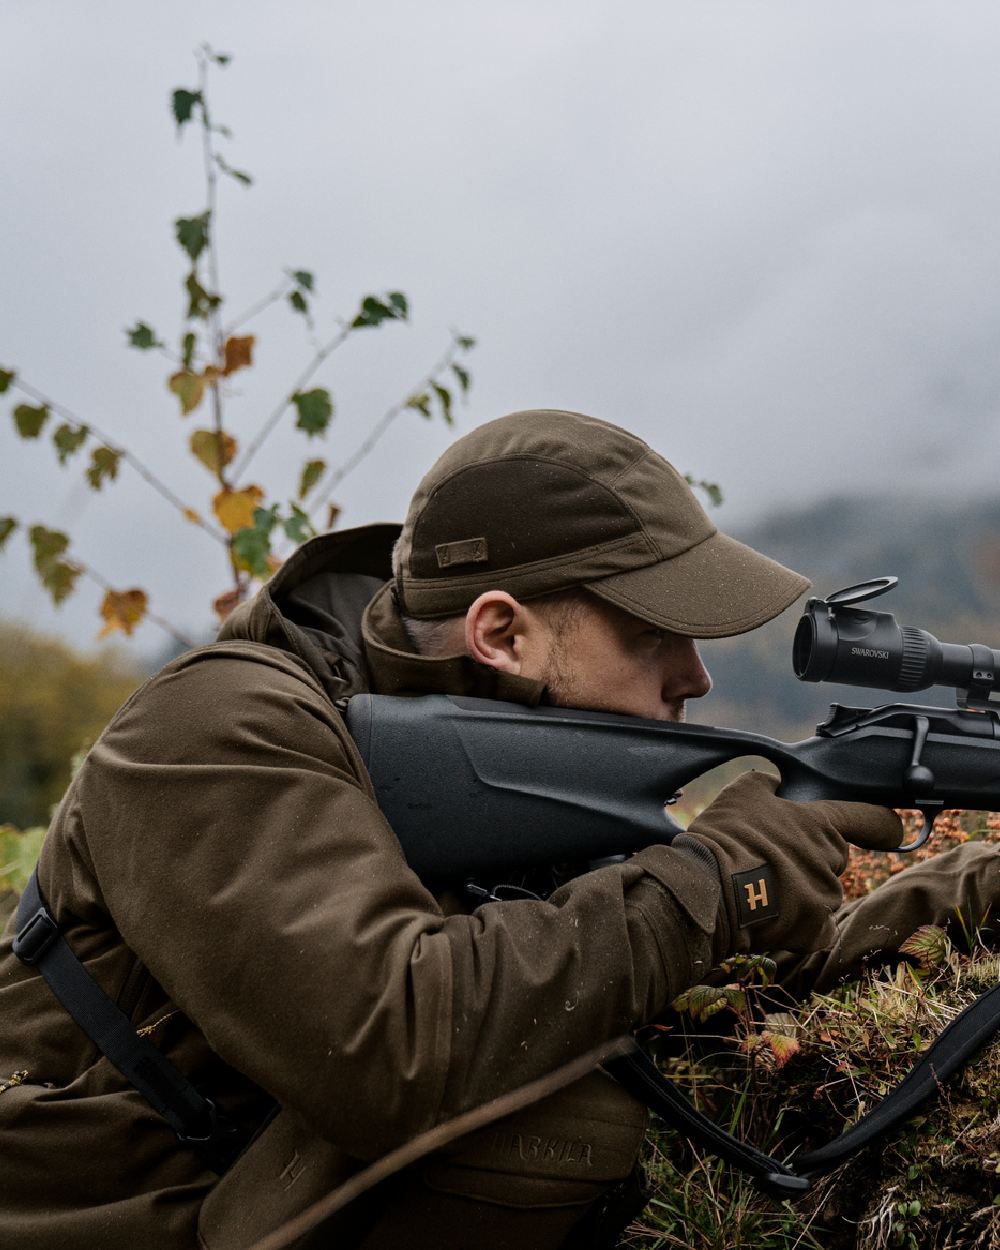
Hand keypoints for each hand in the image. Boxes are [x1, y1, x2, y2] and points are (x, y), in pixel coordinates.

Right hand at [673, 771, 902, 956]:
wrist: (711, 887)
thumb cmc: (728, 836)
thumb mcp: (741, 793)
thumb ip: (766, 783)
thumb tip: (774, 781)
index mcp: (820, 824)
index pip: (870, 820)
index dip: (883, 824)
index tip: (892, 830)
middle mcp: (833, 859)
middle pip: (834, 860)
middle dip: (811, 860)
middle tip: (773, 860)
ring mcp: (827, 897)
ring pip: (823, 894)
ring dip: (802, 892)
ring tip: (761, 889)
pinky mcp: (816, 931)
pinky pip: (818, 928)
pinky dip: (802, 926)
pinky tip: (775, 917)